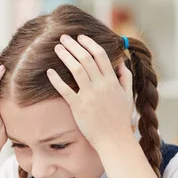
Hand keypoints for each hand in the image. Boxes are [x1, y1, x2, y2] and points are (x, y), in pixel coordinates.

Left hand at [46, 34, 133, 149]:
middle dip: (73, 45)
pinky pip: (65, 90)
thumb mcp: (128, 95)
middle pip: (86, 58)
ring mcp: (89, 95)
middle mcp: (101, 85)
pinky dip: (56, 79)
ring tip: (57, 48)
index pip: (100, 55)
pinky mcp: (78, 107)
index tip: (80, 37)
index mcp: (112, 81)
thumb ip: (125, 77)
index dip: (89, 43)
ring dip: (65, 56)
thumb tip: (121, 61)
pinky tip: (49, 71)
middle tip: (63, 38)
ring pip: (76, 69)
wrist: (114, 139)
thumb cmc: (120, 119)